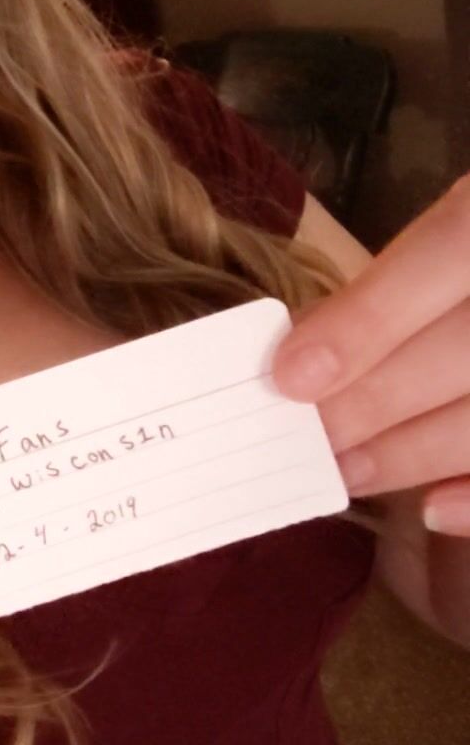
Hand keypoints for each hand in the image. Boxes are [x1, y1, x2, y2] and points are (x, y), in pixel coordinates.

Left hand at [271, 177, 469, 536]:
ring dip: (415, 449)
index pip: (448, 249)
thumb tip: (298, 351)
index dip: (371, 316)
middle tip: (306, 438)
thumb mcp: (458, 233)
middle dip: (377, 398)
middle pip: (467, 344)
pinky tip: (432, 510)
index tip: (293, 374)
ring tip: (347, 470)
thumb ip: (394, 282)